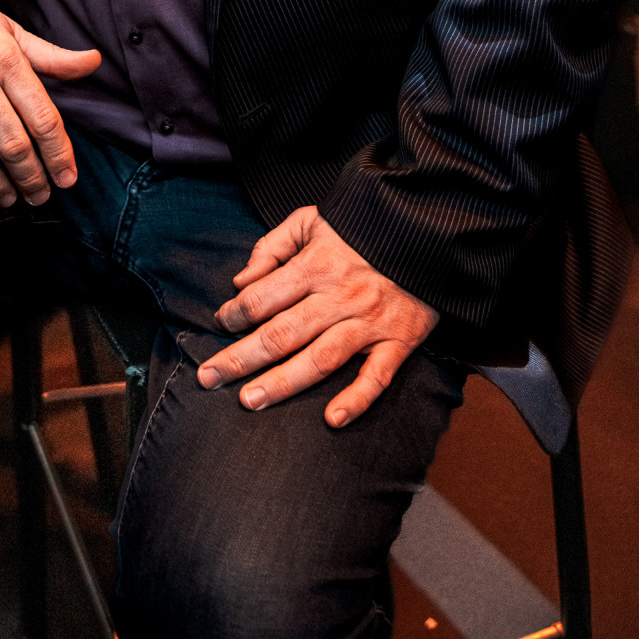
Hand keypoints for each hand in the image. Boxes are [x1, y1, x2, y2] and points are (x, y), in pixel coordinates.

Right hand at [0, 0, 100, 207]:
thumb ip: (51, 56)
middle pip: (12, 144)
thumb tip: (94, 62)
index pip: (42, 118)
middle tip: (40, 196)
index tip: (67, 178)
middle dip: (31, 178)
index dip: (59, 154)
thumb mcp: (10, 30)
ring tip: (9, 198)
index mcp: (4, 58)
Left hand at [196, 208, 437, 426]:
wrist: (429, 232)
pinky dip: (356, 399)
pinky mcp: (399, 340)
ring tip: (250, 401)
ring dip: (283, 383)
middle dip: (240, 358)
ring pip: (320, 359)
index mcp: (316, 264)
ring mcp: (369, 322)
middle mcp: (339, 296)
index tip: (221, 324)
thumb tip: (241, 282)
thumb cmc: (363, 227)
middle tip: (209, 379)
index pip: (263, 297)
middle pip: (281, 334)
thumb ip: (273, 246)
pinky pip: (377, 377)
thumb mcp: (314, 219)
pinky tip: (332, 419)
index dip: (235, 313)